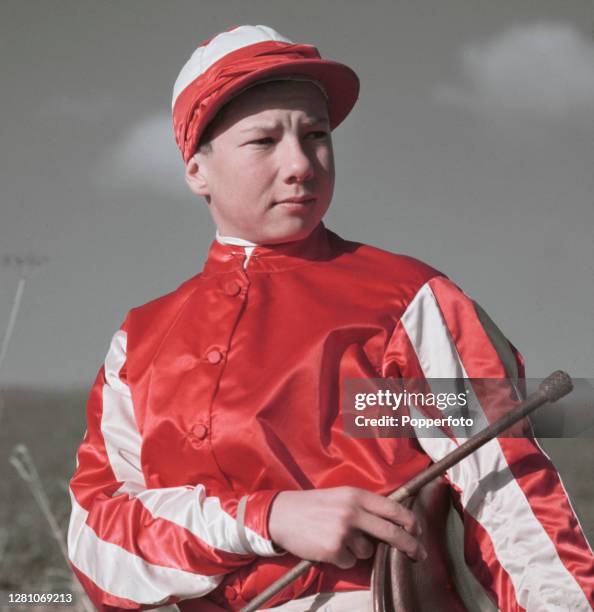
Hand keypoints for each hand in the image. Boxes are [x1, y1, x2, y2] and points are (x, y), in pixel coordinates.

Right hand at [268, 486, 425, 568]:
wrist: (283, 514)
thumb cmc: (314, 505)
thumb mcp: (341, 496)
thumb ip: (363, 506)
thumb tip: (390, 523)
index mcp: (356, 495)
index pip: (393, 508)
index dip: (410, 521)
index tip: (419, 530)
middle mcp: (353, 512)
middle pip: (391, 532)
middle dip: (410, 545)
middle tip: (419, 554)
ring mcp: (344, 532)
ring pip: (368, 550)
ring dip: (358, 549)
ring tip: (337, 538)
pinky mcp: (334, 550)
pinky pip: (350, 561)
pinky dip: (342, 558)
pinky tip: (328, 546)